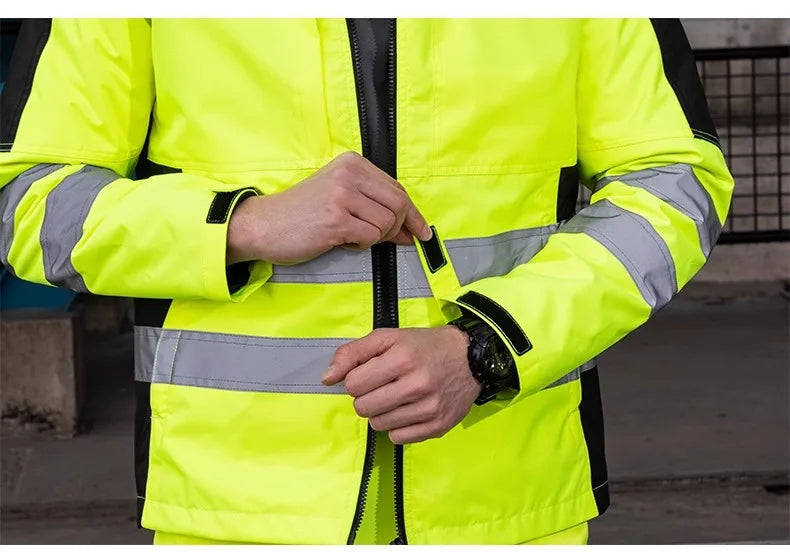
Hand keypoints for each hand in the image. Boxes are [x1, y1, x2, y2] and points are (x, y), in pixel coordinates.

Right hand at [226, 151, 431, 264]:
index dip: (413, 214)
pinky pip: (371, 237)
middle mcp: (349, 174)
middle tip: (389, 240)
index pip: (397, 188)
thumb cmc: (302, 214)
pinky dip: (362, 244)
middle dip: (399, 228)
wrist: (263, 225)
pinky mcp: (336, 219)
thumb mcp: (339, 196)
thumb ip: (374, 205)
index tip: (421, 231)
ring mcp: (342, 195)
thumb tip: (412, 230)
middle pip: (399, 204)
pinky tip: (343, 240)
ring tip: (352, 236)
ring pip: (387, 223)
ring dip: (376, 238)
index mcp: (352, 163)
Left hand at [322, 326, 481, 444]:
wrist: (470, 358)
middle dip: (366, 397)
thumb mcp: (387, 338)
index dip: (357, 380)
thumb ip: (352, 353)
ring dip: (381, 412)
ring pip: (378, 425)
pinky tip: (408, 410)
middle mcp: (417, 385)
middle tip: (383, 387)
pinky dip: (398, 426)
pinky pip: (398, 438)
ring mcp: (429, 409)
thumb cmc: (423, 346)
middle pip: (363, 408)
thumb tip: (327, 379)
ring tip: (396, 398)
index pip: (353, 385)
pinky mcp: (438, 426)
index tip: (371, 374)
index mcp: (402, 359)